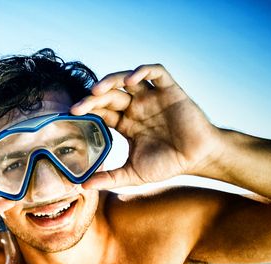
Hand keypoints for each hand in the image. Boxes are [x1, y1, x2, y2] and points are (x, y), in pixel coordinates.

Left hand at [70, 64, 222, 189]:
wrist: (198, 158)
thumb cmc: (167, 164)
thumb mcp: (133, 174)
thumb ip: (110, 178)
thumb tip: (82, 186)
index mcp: (125, 123)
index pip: (100, 111)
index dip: (87, 111)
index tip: (71, 117)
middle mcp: (135, 107)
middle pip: (108, 94)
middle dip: (91, 99)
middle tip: (77, 108)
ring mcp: (152, 97)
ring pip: (126, 79)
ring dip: (110, 80)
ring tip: (96, 90)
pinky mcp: (170, 90)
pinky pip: (155, 72)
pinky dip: (142, 71)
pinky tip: (131, 80)